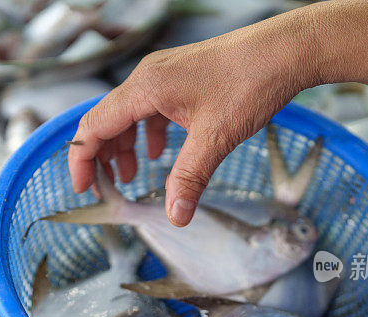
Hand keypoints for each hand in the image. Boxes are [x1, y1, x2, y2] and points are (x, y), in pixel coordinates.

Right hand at [68, 8, 318, 225]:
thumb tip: (175, 215)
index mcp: (145, 88)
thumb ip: (189, 178)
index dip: (83, 160)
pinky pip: (151, 109)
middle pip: (106, 120)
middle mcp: (148, 78)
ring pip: (129, 115)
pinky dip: (148, 134)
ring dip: (126, 147)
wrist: (284, 51)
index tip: (86, 189)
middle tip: (108, 189)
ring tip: (133, 176)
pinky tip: (160, 153)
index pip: (94, 126)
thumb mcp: (215, 138)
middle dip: (102, 157)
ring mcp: (164, 76)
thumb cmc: (250, 82)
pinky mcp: (181, 79)